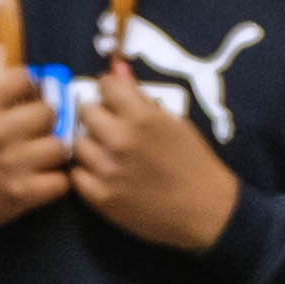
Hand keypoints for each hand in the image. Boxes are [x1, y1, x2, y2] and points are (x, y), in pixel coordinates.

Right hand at [0, 67, 72, 235]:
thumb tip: (2, 51)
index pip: (25, 78)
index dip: (30, 86)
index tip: (26, 97)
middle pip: (49, 111)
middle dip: (43, 119)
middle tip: (35, 129)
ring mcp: (12, 164)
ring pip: (59, 146)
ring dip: (51, 150)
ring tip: (39, 155)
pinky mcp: (21, 194)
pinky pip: (60, 181)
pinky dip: (54, 181)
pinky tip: (41, 178)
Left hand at [71, 63, 243, 251]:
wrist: (207, 212)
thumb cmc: (196, 164)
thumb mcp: (175, 123)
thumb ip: (142, 99)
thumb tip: (117, 71)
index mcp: (142, 117)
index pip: (105, 85)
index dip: (111, 91)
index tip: (115, 100)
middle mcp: (120, 140)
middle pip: (86, 112)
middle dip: (99, 116)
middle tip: (111, 128)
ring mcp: (108, 170)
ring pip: (78, 143)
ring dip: (91, 145)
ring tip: (108, 154)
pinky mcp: (101, 198)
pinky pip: (76, 175)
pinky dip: (87, 172)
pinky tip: (103, 173)